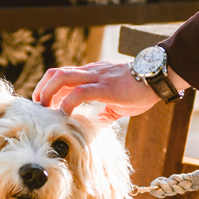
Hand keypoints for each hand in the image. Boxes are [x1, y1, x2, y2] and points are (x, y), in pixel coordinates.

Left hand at [33, 61, 161, 120]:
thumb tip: (95, 125)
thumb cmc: (141, 89)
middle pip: (55, 73)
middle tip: (39, 110)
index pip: (61, 76)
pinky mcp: (105, 87)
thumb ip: (104, 111)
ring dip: (49, 94)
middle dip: (42, 90)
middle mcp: (90, 73)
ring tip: (47, 111)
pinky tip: (65, 115)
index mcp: (91, 75)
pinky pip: (80, 92)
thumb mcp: (117, 102)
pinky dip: (67, 103)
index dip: (48, 89)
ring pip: (62, 78)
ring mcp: (97, 78)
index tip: (44, 106)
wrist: (159, 78)